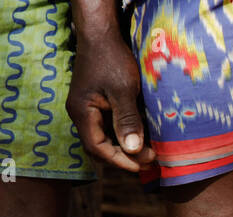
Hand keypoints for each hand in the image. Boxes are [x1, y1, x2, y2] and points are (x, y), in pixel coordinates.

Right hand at [68, 31, 155, 172]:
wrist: (102, 35)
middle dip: (125, 158)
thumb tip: (133, 150)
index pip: (97, 147)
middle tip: (151, 161)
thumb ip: (127, 120)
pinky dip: (125, 136)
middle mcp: (81, 114)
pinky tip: (144, 138)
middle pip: (100, 147)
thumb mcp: (123, 90)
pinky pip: (109, 128)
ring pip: (106, 139)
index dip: (120, 161)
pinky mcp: (97, 106)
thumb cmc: (111, 58)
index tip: (142, 165)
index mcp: (82, 112)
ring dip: (127, 149)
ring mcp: (88, 110)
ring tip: (151, 153)